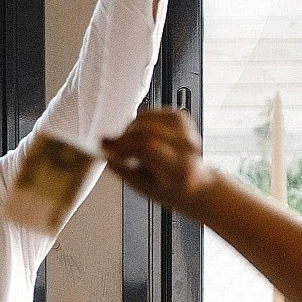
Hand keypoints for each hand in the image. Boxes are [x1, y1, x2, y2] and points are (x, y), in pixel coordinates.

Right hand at [103, 107, 218, 215]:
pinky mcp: (181, 118)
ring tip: (131, 145)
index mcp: (179, 168)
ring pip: (146, 118)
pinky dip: (140, 121)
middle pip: (145, 130)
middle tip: (115, 148)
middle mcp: (186, 146)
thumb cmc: (170, 188)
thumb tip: (105, 152)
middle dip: (123, 137)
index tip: (106, 146)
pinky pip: (151, 113)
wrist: (196, 183)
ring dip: (131, 129)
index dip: (122, 144)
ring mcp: (186, 130)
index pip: (147, 147)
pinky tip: (142, 135)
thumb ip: (123, 170)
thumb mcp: (143, 188)